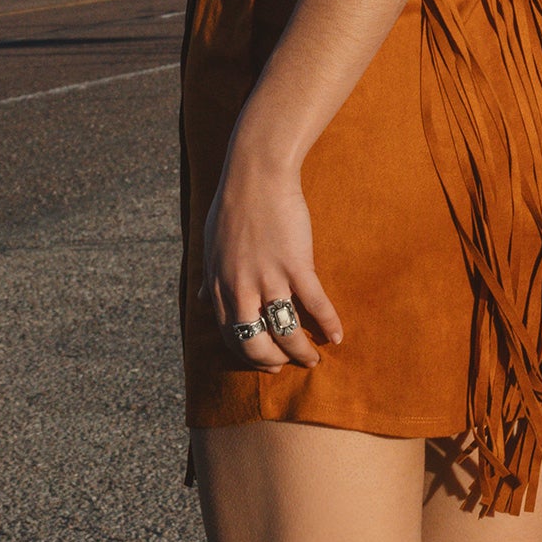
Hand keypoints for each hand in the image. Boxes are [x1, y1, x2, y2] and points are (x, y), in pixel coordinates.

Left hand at [205, 119, 345, 371]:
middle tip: (289, 365)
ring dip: (301, 352)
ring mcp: (268, 278)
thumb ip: (210, 278)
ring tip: (314, 359)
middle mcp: (240, 289)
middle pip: (255, 344)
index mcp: (219, 287)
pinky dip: (328, 324)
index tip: (268, 363)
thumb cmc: (233, 207)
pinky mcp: (296, 265)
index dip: (251, 356)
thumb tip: (204, 299)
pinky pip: (314, 305)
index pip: (232, 338)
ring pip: (285, 332)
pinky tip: (337, 336)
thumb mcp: (211, 247)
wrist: (256, 175)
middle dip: (274, 362)